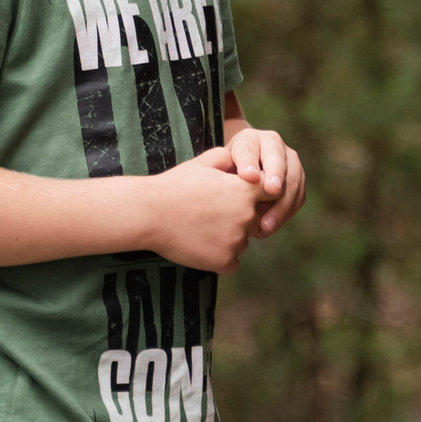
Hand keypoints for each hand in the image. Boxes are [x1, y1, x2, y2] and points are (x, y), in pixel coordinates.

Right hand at [143, 150, 268, 273]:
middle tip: (209, 215)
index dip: (256, 197)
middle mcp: (247, 216)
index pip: (270, 195)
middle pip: (254, 222)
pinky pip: (231, 263)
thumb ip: (227, 158)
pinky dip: (218, 258)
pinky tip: (199, 245)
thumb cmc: (175, 185)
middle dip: (237, 220)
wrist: (150, 213)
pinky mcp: (225, 261)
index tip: (236, 198)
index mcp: (246, 191)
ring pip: (241, 242)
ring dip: (227, 240)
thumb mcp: (202, 162)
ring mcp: (237, 240)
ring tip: (199, 229)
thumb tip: (238, 159)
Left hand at [225, 124, 305, 234]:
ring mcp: (290, 161)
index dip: (250, 162)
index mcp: (251, 139)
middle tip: (271, 193)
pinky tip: (269, 227)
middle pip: (278, 161)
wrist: (238, 173)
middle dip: (275, 178)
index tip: (249, 177)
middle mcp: (274, 145)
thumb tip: (250, 176)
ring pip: (292, 181)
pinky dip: (285, 213)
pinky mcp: (298, 180)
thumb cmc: (225, 172)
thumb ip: (226, 168)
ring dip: (281, 205)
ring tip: (264, 226)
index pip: (249, 149)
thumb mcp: (220, 167)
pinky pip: (298, 197)